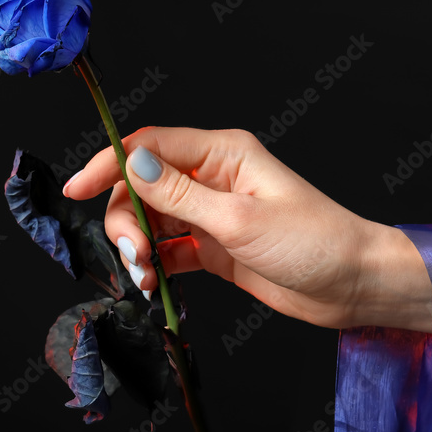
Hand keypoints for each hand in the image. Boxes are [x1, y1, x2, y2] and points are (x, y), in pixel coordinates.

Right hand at [64, 127, 431, 332]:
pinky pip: (168, 247)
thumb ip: (180, 196)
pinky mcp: (214, 245)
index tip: (77, 189)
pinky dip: (155, 264)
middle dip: (127, 220)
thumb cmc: (314, 242)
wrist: (353, 285)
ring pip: (152, 219)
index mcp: (222, 153)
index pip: (150, 146)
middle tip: (134, 256)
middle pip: (142, 186)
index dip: (109, 164)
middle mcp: (213, 177)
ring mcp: (212, 211)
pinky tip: (155, 283)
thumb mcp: (240, 219)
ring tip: (146, 277)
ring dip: (138, 247)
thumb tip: (130, 163)